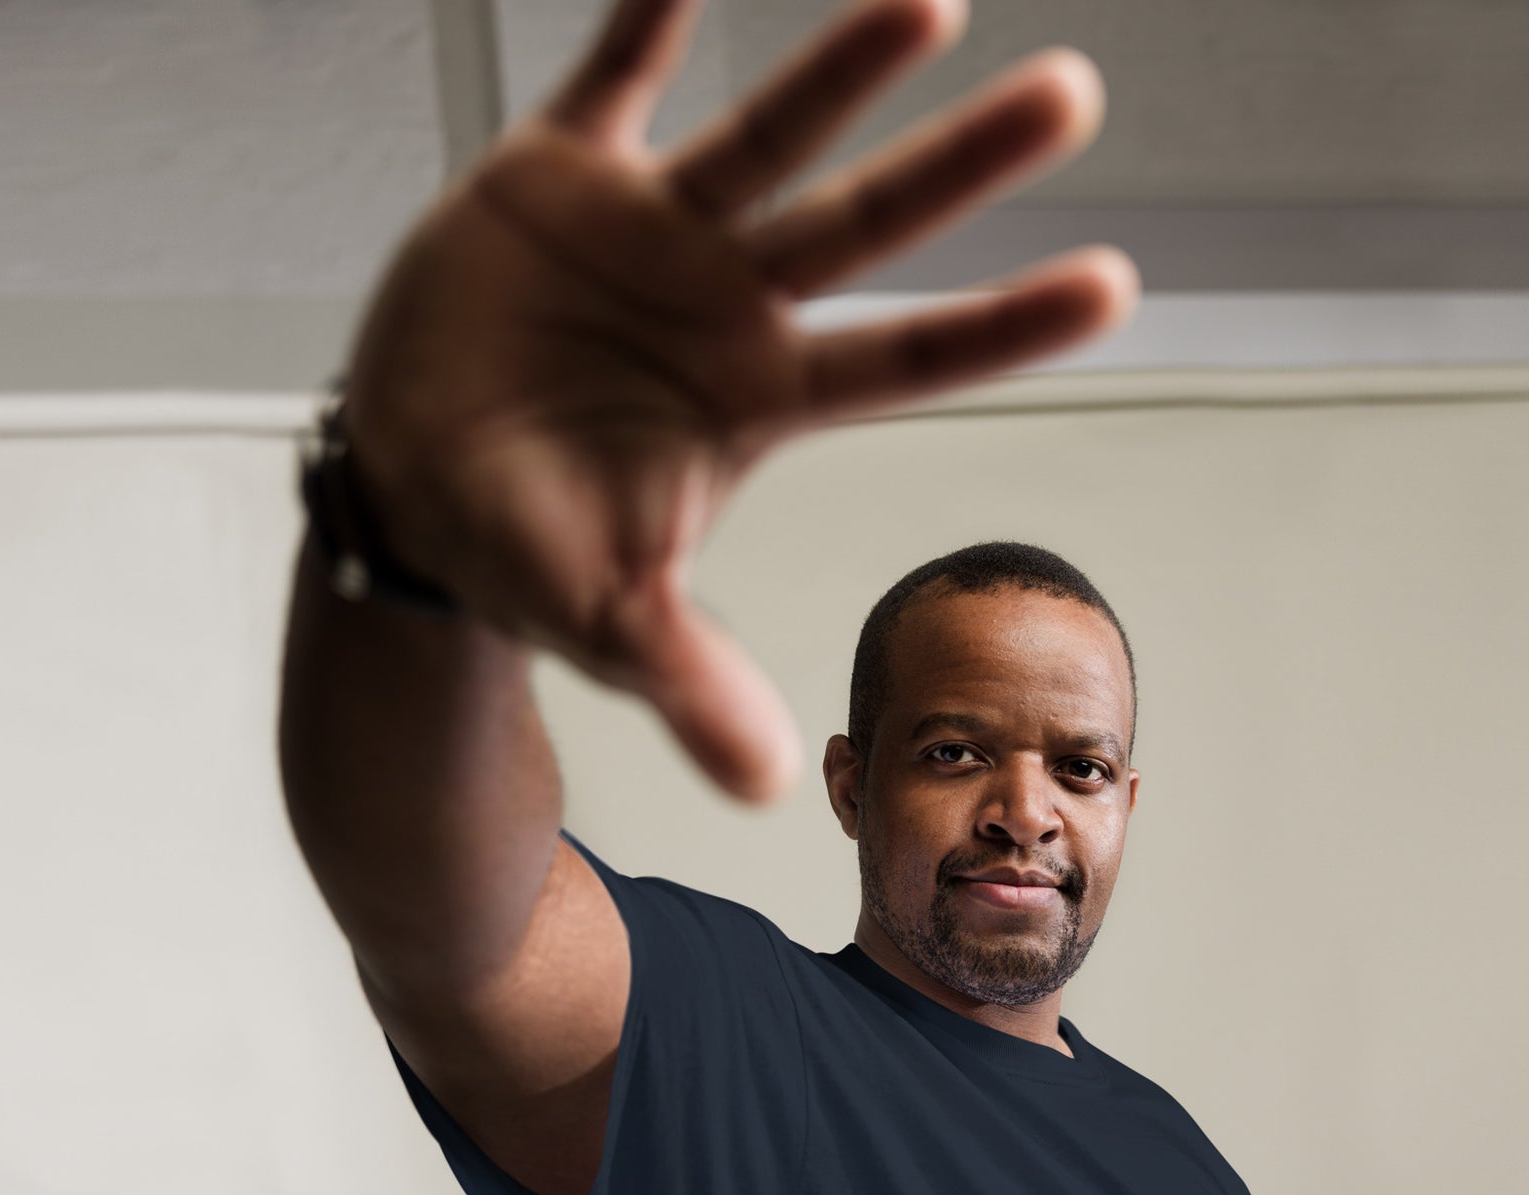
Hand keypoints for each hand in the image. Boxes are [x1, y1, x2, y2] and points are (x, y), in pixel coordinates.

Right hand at [339, 0, 1138, 801]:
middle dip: (961, 166)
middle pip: (865, 227)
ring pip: (766, 135)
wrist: (413, 485)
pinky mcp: (555, 177)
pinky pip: (610, 76)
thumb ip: (692, 682)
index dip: (1003, 327)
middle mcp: (726, 304)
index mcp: (758, 400)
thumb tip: (767, 785)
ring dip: (841, 69)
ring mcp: (649, 234)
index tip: (1115, 287)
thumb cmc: (527, 550)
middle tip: (1075, 98)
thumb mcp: (610, 623)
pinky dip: (648, 16)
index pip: (906, 362)